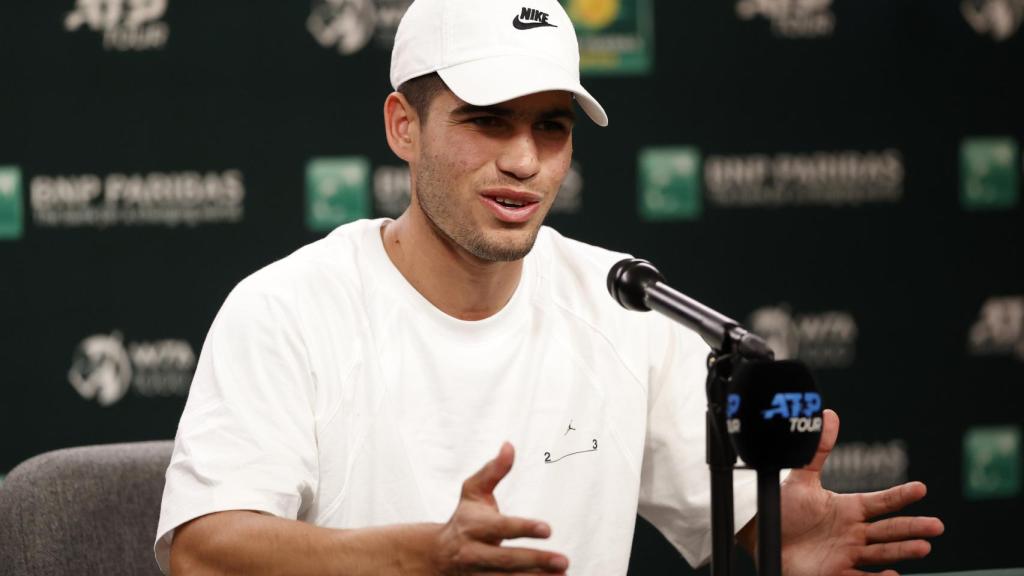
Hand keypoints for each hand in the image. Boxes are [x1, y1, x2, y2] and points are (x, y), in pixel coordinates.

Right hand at [433, 442, 569, 574]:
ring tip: (561, 573)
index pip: (500, 528)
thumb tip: (509, 445)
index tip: (548, 529)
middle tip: (564, 560)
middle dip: (535, 561)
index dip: (523, 528)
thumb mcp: (473, 491)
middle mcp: (473, 553)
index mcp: (473, 526)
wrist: (437, 556)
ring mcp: (477, 574)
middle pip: (505, 560)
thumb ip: (493, 471)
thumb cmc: (464, 518)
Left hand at [778, 409, 944, 575]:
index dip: (900, 495)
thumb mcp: (800, 479)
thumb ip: (817, 451)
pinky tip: (894, 575)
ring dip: (902, 551)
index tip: (921, 488)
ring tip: (924, 547)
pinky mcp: (836, 573)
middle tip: (936, 525)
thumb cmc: (782, 510)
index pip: (881, 502)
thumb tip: (829, 415)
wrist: (763, 537)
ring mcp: (846, 554)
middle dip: (912, 528)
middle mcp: (852, 532)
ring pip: (881, 553)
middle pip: (889, 529)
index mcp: (848, 509)